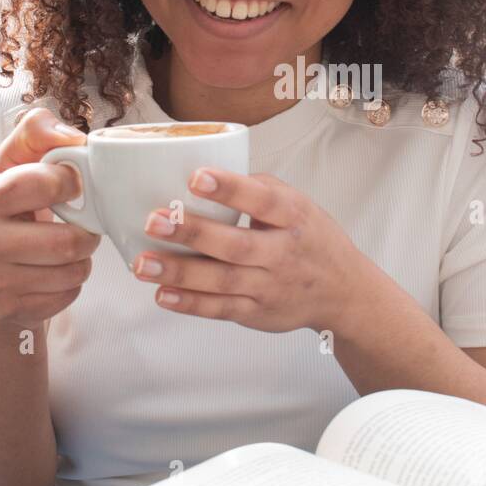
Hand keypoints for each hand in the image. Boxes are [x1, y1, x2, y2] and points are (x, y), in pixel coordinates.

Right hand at [0, 108, 101, 327]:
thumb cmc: (15, 205)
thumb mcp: (17, 162)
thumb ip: (39, 133)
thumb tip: (73, 138)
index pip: (40, 185)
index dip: (69, 183)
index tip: (75, 185)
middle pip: (65, 241)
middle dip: (86, 232)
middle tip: (82, 225)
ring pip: (72, 271)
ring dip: (83, 258)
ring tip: (70, 247)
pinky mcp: (9, 308)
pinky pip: (67, 295)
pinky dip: (72, 283)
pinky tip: (56, 272)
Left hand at [131, 168, 363, 333]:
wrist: (343, 292)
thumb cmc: (311, 238)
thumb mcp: (300, 205)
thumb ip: (260, 189)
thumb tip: (210, 173)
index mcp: (294, 218)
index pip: (263, 201)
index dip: (230, 189)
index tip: (196, 177)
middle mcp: (283, 253)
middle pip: (236, 245)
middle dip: (192, 232)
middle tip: (153, 219)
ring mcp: (269, 286)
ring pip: (222, 280)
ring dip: (179, 272)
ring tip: (142, 262)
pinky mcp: (257, 313)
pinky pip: (220, 309)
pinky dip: (190, 304)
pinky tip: (161, 294)